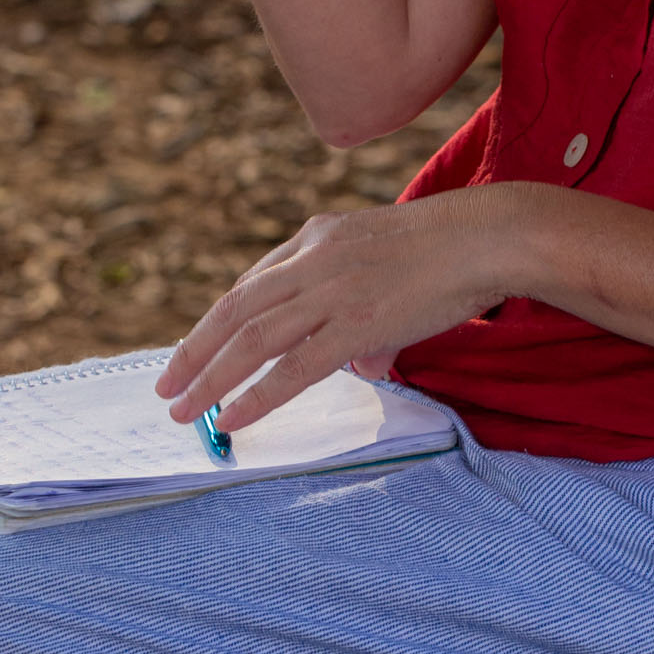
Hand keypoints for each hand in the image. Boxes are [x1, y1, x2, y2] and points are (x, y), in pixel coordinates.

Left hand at [156, 191, 541, 430]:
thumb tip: (363, 367)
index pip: (251, 284)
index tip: (197, 352)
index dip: (218, 325)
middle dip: (194, 352)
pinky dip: (257, 394)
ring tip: (182, 409)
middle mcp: (313, 260)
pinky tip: (232, 416)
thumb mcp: (387, 267)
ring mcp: (332, 291)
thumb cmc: (449, 254)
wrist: (487, 237)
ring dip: (210, 378)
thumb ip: (366, 321)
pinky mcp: (357, 323)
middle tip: (166, 386)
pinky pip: (294, 367)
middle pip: (235, 310)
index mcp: (316, 238)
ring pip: (252, 339)